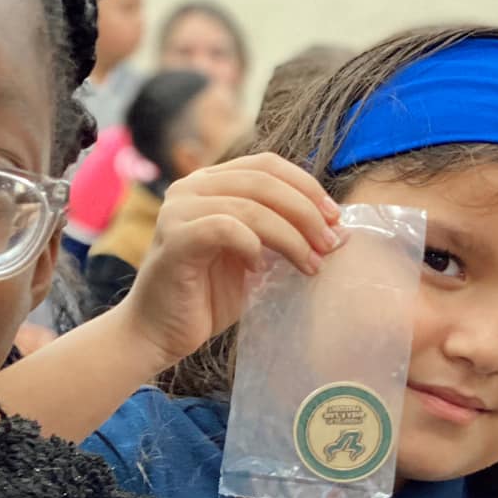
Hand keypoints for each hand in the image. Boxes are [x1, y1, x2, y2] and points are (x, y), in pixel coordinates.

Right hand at [120, 151, 342, 373]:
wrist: (160, 333)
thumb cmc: (207, 297)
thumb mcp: (254, 258)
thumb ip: (283, 236)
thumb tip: (338, 229)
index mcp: (211, 183)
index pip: (267, 165)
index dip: (307, 187)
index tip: (335, 218)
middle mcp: (191, 187)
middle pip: (264, 181)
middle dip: (306, 212)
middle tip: (331, 244)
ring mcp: (179, 210)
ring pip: (251, 206)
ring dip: (291, 236)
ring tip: (310, 264)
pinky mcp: (174, 239)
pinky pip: (225, 228)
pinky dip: (252, 246)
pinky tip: (259, 270)